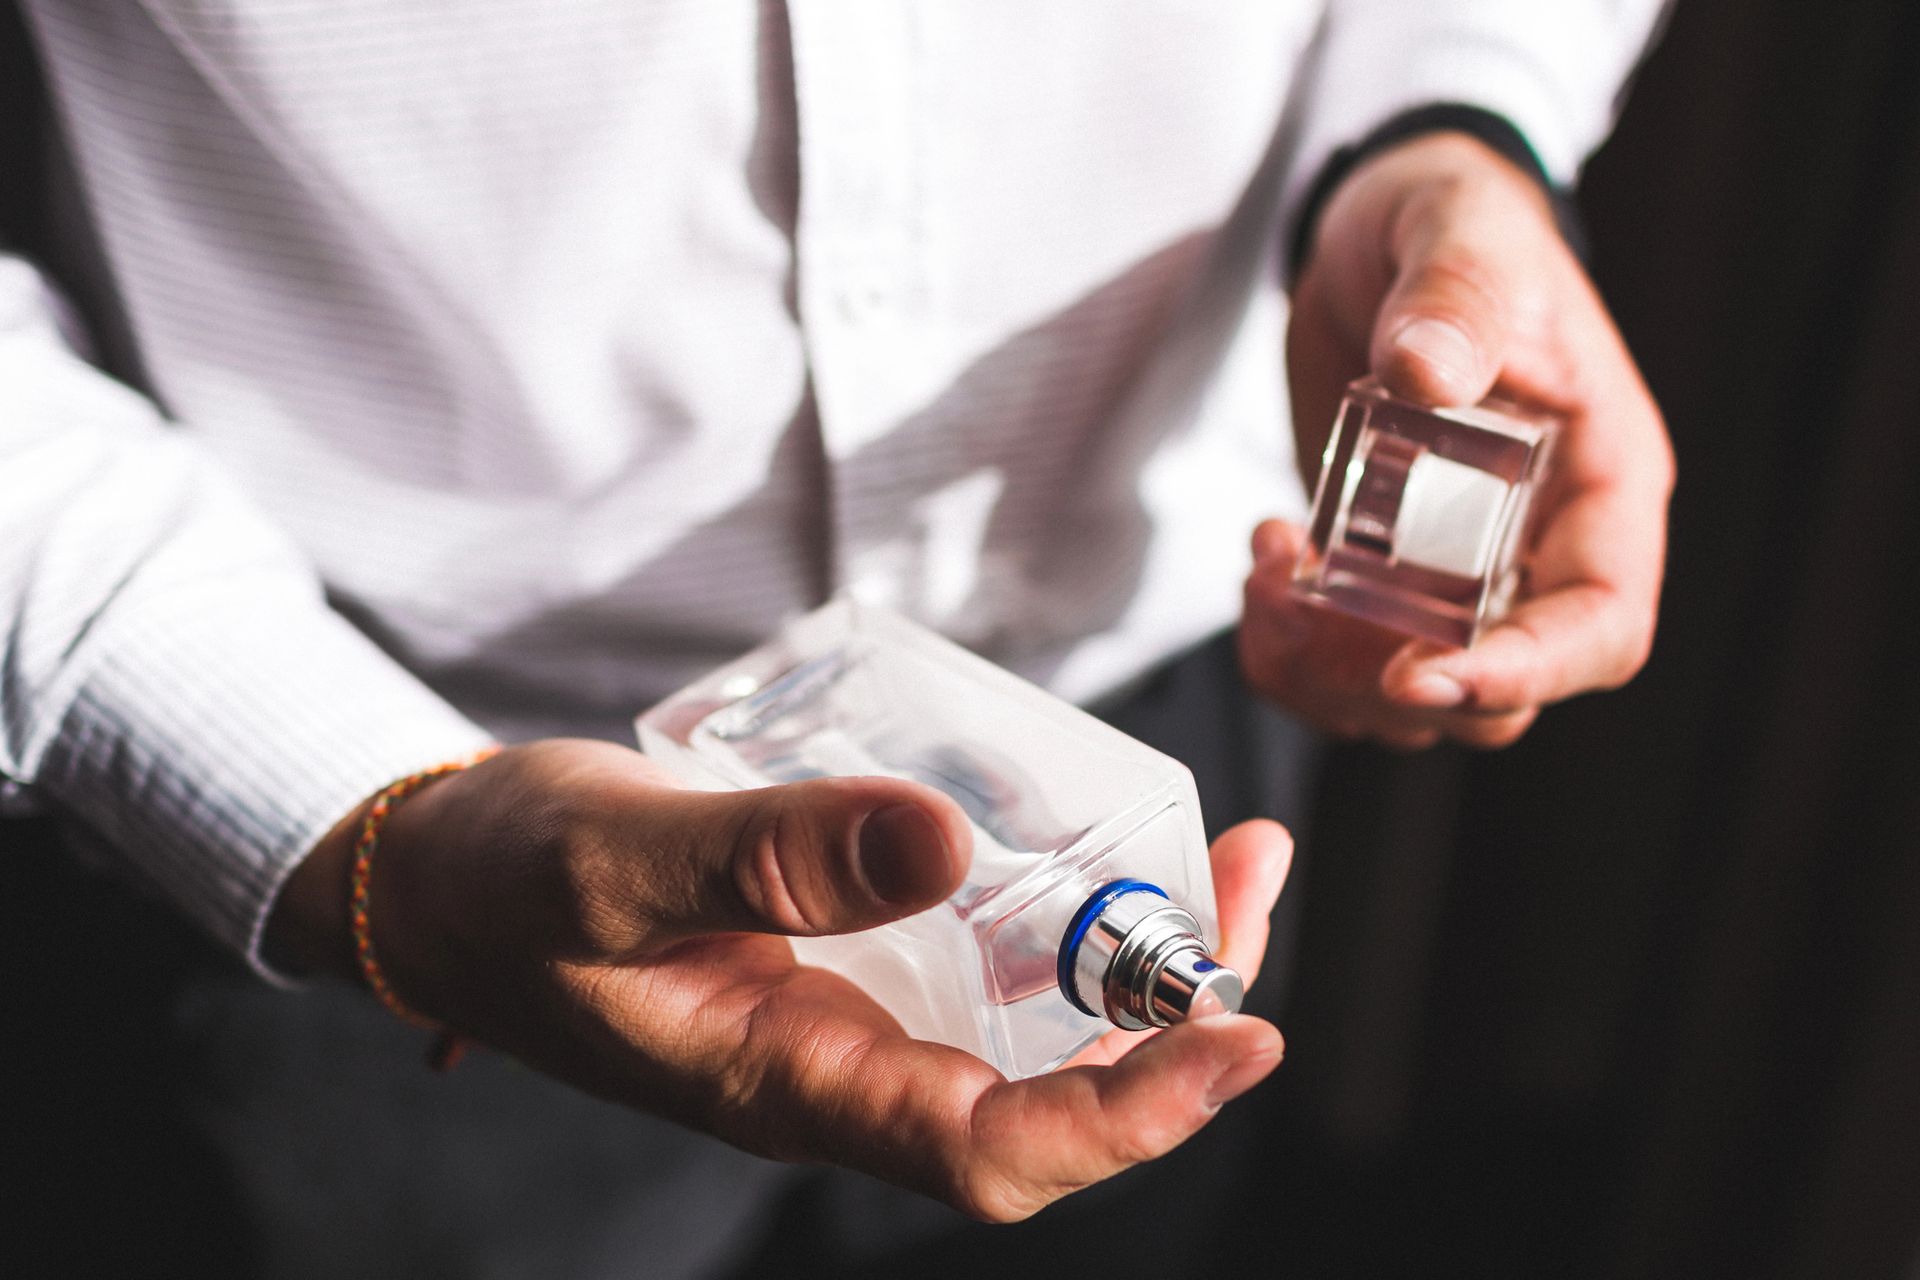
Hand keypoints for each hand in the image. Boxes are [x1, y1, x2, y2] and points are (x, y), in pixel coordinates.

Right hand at [267, 739, 1290, 1221]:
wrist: (440, 880)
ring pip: (1031, 1030)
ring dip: (1141, 960)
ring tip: (1224, 855)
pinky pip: (981, 963)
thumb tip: (943, 842)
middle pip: (1051, 1101)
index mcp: (791, 1087)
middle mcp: (843, 1071)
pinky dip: (1058, 911)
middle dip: (1176, 1018)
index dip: (1133, 1115)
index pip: (995, 1154)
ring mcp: (849, 1021)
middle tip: (1254, 884)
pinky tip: (1090, 835)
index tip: (1244, 1035)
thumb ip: (766, 861)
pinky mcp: (842, 962)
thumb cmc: (504, 884)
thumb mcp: (617, 861)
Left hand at [1245, 132, 1673, 748]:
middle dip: (1391, 684)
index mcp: (1602, 483)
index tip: (1420, 671)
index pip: (1602, 627)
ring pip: (1414, 696)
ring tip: (1269, 566)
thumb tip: (1426, 372)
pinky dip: (1290, 648)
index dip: (1524, 674)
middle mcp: (1541, 546)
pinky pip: (1346, 661)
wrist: (1378, 229)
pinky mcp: (1384, 569)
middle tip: (1302, 607)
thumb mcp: (1462, 235)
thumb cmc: (1454, 222)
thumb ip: (1456, 299)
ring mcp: (1460, 569)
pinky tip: (1264, 557)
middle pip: (1502, 695)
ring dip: (1324, 672)